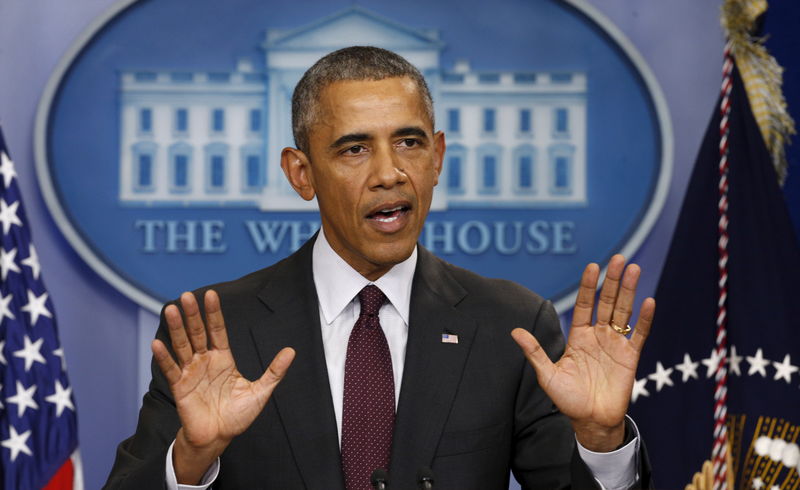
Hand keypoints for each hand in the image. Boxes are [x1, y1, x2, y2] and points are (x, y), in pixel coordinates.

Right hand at [152, 290, 294, 483]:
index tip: (211, 294)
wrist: (219, 438)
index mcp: (223, 359)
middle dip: (193, 315)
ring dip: (176, 328)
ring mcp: (191, 372)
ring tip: (171, 309)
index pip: (217, 330)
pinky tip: (157, 343)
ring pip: (182, 346)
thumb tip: (291, 351)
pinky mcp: (179, 387)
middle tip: (187, 295)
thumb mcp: (260, 392)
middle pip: (198, 333)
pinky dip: (164, 357)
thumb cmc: (237, 416)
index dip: (214, 313)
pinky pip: (170, 370)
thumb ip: (274, 371)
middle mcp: (205, 361)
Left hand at [511, 255, 653, 451]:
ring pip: (624, 312)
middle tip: (620, 258)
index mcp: (579, 337)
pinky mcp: (630, 357)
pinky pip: (639, 334)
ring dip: (629, 291)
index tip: (593, 266)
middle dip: (613, 280)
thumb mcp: (547, 375)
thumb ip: (535, 352)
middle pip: (607, 302)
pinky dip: (644, 319)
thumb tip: (514, 331)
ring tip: (634, 269)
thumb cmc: (567, 399)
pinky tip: (648, 301)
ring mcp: (616, 345)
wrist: (590, 422)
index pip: (585, 305)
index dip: (589, 286)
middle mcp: (598, 336)